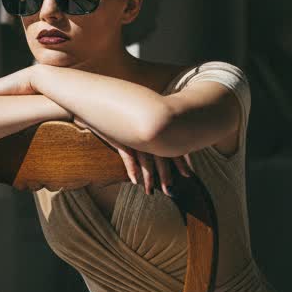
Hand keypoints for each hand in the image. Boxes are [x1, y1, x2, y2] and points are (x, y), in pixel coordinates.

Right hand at [74, 118, 193, 195]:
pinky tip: (134, 180)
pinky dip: (131, 168)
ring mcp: (135, 136)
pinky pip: (128, 155)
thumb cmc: (125, 110)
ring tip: (150, 191)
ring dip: (148, 178)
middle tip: (170, 191)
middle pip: (161, 157)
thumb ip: (155, 130)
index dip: (181, 162)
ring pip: (145, 160)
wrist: (102, 100)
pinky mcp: (120, 138)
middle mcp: (148, 134)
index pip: (172, 146)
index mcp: (157, 129)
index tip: (188, 174)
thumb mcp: (144, 119)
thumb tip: (167, 140)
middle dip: (166, 175)